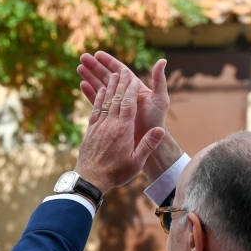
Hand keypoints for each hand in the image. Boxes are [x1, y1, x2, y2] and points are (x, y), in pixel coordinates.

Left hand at [75, 69, 164, 193]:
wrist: (90, 180)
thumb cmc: (115, 173)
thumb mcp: (136, 162)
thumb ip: (148, 145)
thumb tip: (161, 131)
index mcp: (123, 130)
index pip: (128, 104)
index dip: (131, 89)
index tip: (133, 78)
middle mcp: (110, 124)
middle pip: (116, 98)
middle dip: (120, 83)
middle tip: (122, 70)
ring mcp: (98, 126)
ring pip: (104, 102)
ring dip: (108, 87)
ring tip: (111, 75)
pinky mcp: (90, 130)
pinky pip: (95, 110)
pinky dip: (97, 98)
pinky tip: (98, 91)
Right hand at [78, 51, 168, 143]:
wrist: (149, 143)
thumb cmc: (157, 121)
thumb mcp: (160, 99)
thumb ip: (159, 80)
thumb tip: (162, 60)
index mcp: (134, 88)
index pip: (120, 71)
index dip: (109, 62)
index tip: (97, 54)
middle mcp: (124, 95)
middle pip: (107, 77)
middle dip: (95, 67)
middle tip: (83, 57)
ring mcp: (116, 105)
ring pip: (101, 87)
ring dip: (90, 77)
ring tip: (79, 68)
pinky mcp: (110, 116)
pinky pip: (98, 102)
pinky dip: (90, 93)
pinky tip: (82, 85)